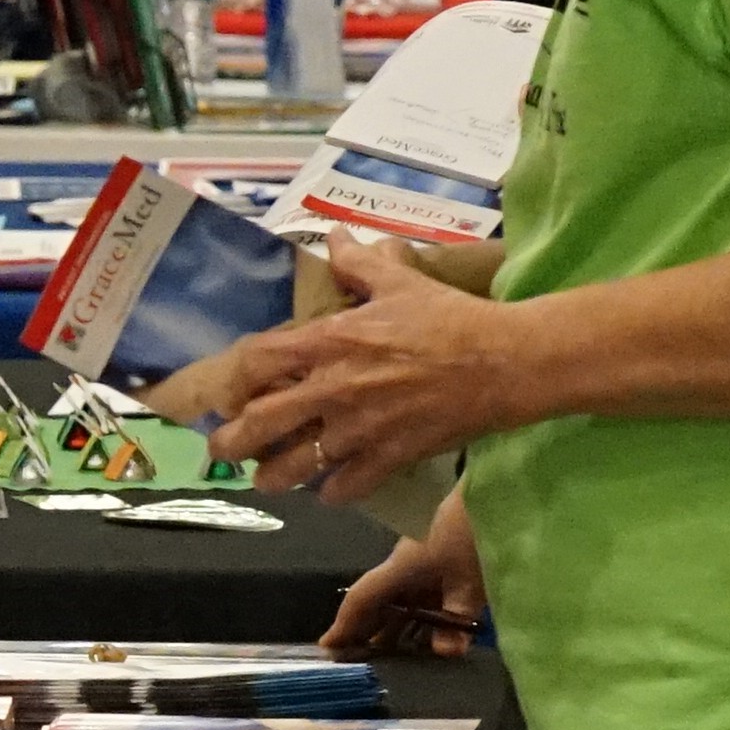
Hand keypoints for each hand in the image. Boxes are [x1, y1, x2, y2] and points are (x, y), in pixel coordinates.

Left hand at [200, 238, 538, 506]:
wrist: (506, 361)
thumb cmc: (451, 318)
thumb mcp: (401, 282)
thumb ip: (359, 263)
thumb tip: (334, 237)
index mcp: (331, 343)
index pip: (257, 361)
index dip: (232, 380)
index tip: (226, 393)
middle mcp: (335, 389)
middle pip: (261, 424)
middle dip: (232, 443)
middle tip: (223, 450)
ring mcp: (361, 428)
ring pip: (296, 466)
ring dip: (274, 477)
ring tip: (267, 479)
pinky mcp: (390, 457)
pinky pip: (347, 487)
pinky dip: (333, 492)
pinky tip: (329, 490)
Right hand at [323, 492, 487, 660]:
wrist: (502, 498)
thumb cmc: (477, 535)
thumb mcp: (470, 582)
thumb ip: (455, 619)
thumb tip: (443, 653)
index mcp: (402, 568)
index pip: (362, 598)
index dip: (343, 624)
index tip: (327, 648)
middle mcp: (406, 568)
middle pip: (378, 603)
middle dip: (367, 633)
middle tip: (359, 663)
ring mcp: (426, 566)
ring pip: (401, 603)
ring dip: (396, 629)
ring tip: (392, 660)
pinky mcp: (446, 565)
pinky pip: (423, 598)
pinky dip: (421, 619)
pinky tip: (428, 637)